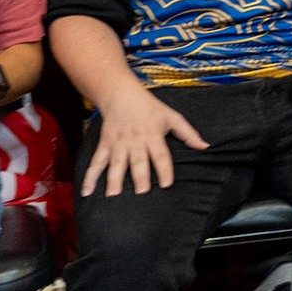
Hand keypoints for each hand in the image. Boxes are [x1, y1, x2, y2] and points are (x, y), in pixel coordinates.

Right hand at [82, 85, 208, 195]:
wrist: (122, 95)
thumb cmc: (151, 108)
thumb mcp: (173, 117)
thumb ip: (188, 133)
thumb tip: (205, 146)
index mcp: (153, 135)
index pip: (161, 155)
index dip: (164, 169)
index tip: (166, 184)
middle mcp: (135, 141)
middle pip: (138, 160)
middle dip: (139, 176)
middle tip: (141, 191)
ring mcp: (118, 144)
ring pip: (116, 163)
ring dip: (114, 179)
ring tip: (113, 195)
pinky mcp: (104, 145)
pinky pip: (96, 162)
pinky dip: (90, 177)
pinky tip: (86, 192)